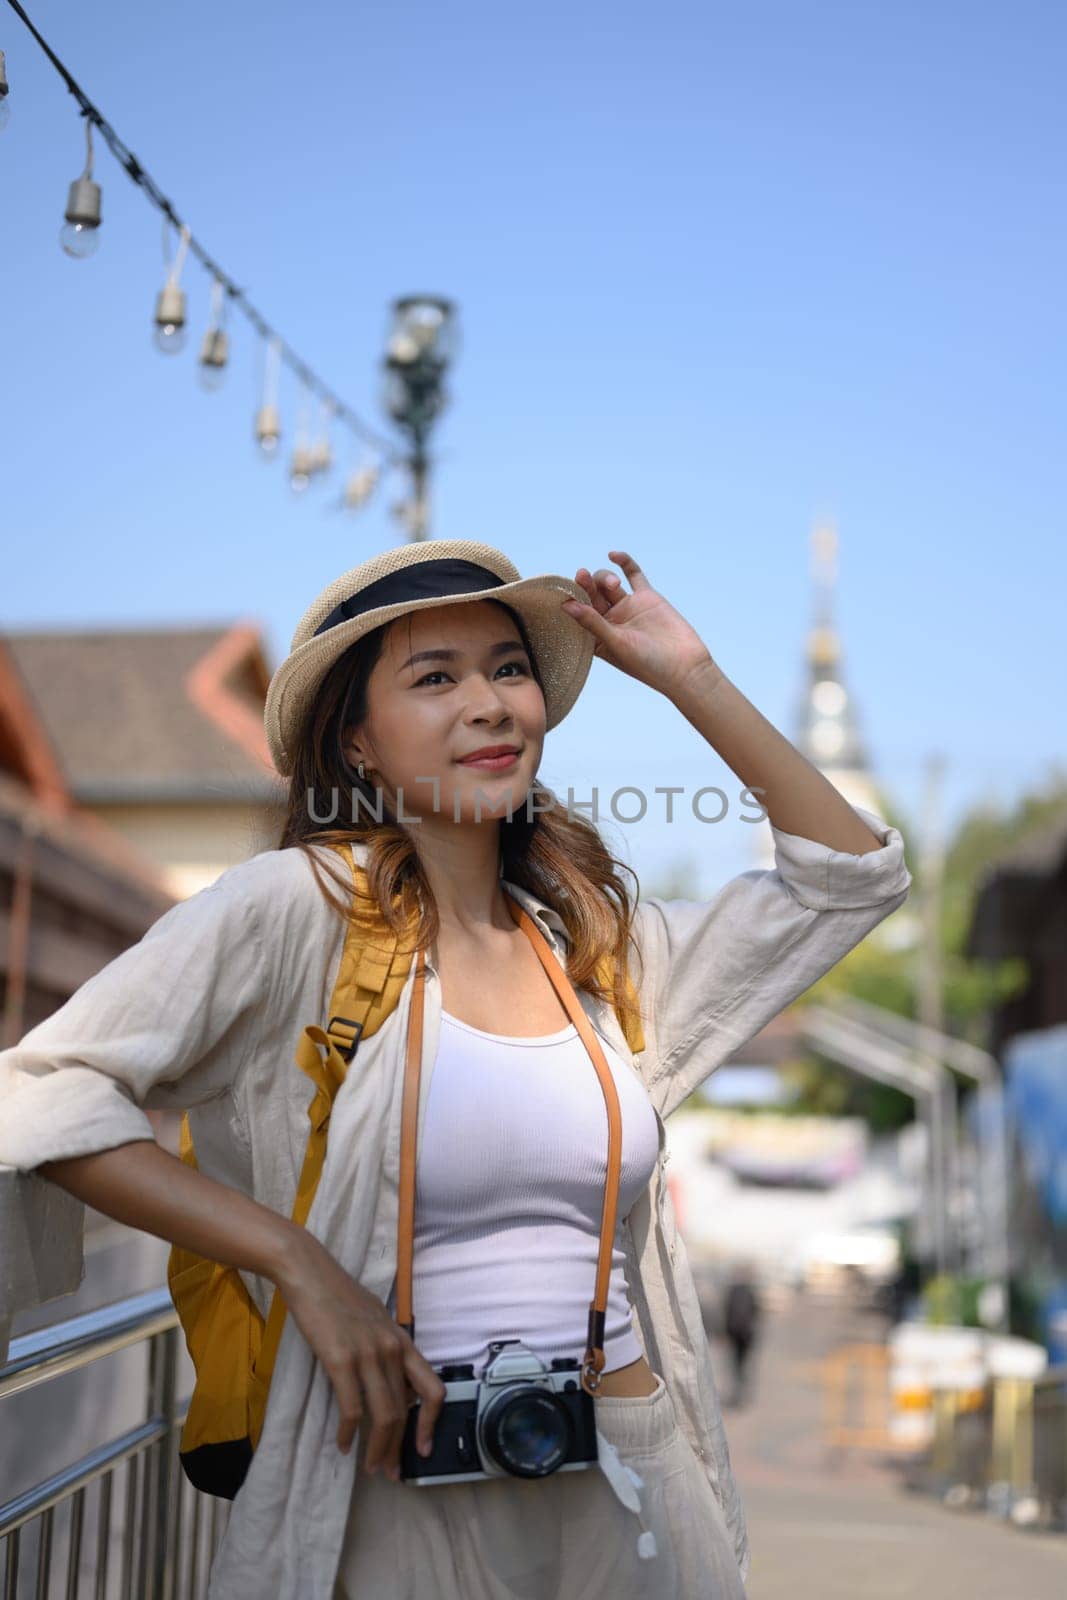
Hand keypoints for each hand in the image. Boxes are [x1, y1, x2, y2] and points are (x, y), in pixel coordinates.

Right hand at [273, 1231, 445, 1479]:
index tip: (422, 1449)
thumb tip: (393, 1383)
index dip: (431, 1424)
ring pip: (383, 1415)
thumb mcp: (375, 1320)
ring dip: (377, 1448)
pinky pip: (351, 1408)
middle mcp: (391, 1349)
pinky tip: (342, 1445)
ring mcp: (367, 1354)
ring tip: (370, 1467)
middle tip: (390, 1472)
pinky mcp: (340, 1359)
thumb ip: (387, 1349)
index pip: (433, 1388)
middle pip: (405, 1410)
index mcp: (402, 1341)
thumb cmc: (339, 1296)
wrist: (310, 1273)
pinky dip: (348, 1433)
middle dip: (399, 1447)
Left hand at [560, 550, 716, 697]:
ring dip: (605, 578)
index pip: (578, 613)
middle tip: (582, 575)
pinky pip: (633, 575)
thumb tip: (566, 605)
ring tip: (613, 585)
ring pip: (608, 584)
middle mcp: (610, 621)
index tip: (566, 591)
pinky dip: (624, 563)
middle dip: (585, 585)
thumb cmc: (647, 664)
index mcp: (597, 637)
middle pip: (591, 595)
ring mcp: (628, 607)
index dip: (571, 600)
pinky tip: (613, 554)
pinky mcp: (646, 597)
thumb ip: (592, 623)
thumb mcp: (616, 643)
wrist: (685, 666)